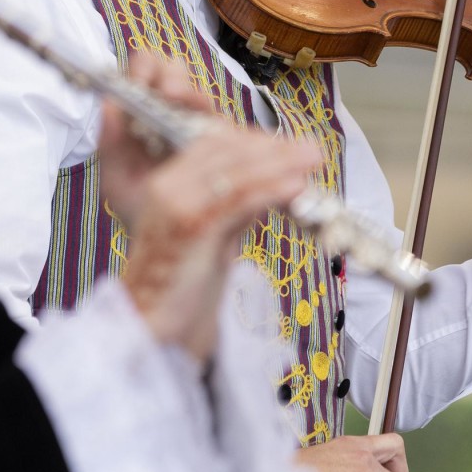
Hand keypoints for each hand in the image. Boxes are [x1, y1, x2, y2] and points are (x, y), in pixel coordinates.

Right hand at [100, 56, 321, 360]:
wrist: (157, 330)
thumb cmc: (185, 285)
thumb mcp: (213, 232)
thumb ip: (234, 202)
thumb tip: (275, 178)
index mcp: (164, 183)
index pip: (210, 143)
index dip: (253, 141)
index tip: (289, 147)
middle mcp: (163, 187)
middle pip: (223, 149)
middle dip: (271, 147)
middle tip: (310, 150)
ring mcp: (173, 204)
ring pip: (234, 170)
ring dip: (280, 161)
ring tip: (314, 159)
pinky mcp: (189, 226)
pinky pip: (237, 198)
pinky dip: (271, 187)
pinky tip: (297, 185)